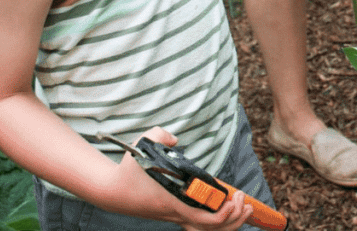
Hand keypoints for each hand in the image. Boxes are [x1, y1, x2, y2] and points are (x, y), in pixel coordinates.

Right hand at [109, 127, 252, 230]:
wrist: (111, 190)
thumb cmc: (128, 170)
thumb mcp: (143, 143)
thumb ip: (161, 134)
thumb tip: (175, 138)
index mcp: (175, 203)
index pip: (208, 220)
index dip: (227, 213)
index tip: (235, 194)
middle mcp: (178, 214)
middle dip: (236, 219)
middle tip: (245, 201)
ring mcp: (176, 216)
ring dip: (229, 223)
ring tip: (243, 207)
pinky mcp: (175, 214)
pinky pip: (201, 224)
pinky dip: (217, 220)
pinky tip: (225, 207)